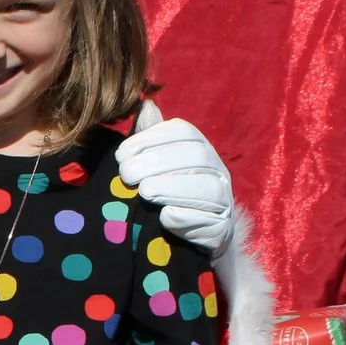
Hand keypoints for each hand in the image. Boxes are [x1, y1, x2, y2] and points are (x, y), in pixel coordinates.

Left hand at [120, 104, 234, 253]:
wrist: (189, 239)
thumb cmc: (167, 194)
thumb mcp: (156, 164)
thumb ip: (150, 139)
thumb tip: (145, 105)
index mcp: (200, 148)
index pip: (183, 131)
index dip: (151, 139)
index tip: (121, 154)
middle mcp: (217, 169)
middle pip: (195, 156)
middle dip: (157, 162)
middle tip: (126, 175)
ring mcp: (224, 199)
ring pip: (207, 187)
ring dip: (172, 187)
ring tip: (144, 192)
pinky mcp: (222, 229)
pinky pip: (209, 220)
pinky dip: (185, 217)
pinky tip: (164, 217)